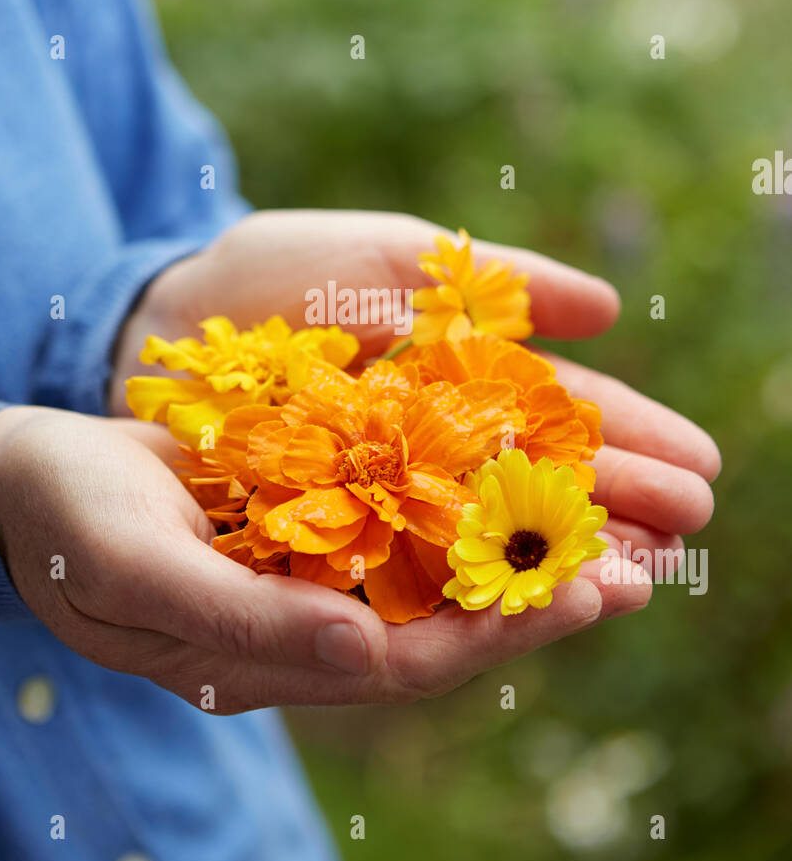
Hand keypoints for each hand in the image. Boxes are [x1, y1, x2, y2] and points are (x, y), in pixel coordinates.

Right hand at [0, 405, 652, 709]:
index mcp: (269, 662)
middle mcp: (305, 630)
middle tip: (636, 571)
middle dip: (536, 601)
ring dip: (516, 554)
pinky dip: (464, 505)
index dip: (498, 637)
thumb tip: (368, 655)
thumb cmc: (72, 528)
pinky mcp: (306, 524)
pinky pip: (403, 523)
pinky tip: (515, 474)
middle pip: (445, 628)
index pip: (408, 666)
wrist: (24, 482)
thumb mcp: (142, 574)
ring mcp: (307, 578)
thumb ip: (248, 623)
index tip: (582, 597)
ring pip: (435, 578)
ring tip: (606, 527)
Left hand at [110, 209, 720, 555]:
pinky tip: (522, 605)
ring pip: (487, 534)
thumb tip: (606, 307)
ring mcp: (379, 496)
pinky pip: (407, 566)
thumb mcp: (389, 254)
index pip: (561, 413)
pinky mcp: (325, 535)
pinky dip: (467, 584)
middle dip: (616, 506)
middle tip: (690, 533)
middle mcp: (428, 446)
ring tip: (637, 578)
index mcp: (453, 376)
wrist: (160, 314)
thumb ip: (491, 281)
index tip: (700, 465)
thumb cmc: (273, 273)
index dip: (630, 438)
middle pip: (537, 482)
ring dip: (561, 555)